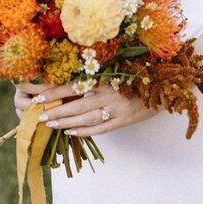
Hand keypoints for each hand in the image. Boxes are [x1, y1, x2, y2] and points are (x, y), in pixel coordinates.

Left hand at [14, 81, 155, 135]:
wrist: (163, 87)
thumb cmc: (137, 76)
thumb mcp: (117, 71)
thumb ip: (97, 77)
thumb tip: (71, 80)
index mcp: (105, 78)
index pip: (75, 86)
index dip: (56, 92)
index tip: (39, 98)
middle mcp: (109, 93)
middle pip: (77, 105)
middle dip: (56, 111)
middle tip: (39, 116)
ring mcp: (116, 108)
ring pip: (86, 119)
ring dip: (66, 123)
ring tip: (51, 125)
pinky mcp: (123, 120)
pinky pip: (100, 129)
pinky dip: (84, 132)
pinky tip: (71, 133)